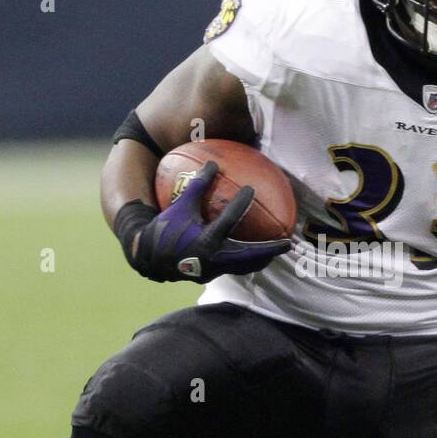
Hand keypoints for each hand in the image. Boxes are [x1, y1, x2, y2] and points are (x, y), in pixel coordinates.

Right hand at [129, 162, 290, 283]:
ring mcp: (213, 270)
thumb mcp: (180, 206)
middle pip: (247, 256)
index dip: (239, 204)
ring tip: (277, 252)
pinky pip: (235, 268)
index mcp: (204, 240)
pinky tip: (254, 254)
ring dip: (261, 259)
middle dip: (268, 250)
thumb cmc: (164, 229)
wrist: (149, 258)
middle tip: (287, 243)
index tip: (250, 189)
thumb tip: (212, 164)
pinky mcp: (212, 274)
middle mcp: (212, 258)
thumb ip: (197, 186)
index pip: (226, 220)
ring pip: (243, 267)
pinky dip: (246, 261)